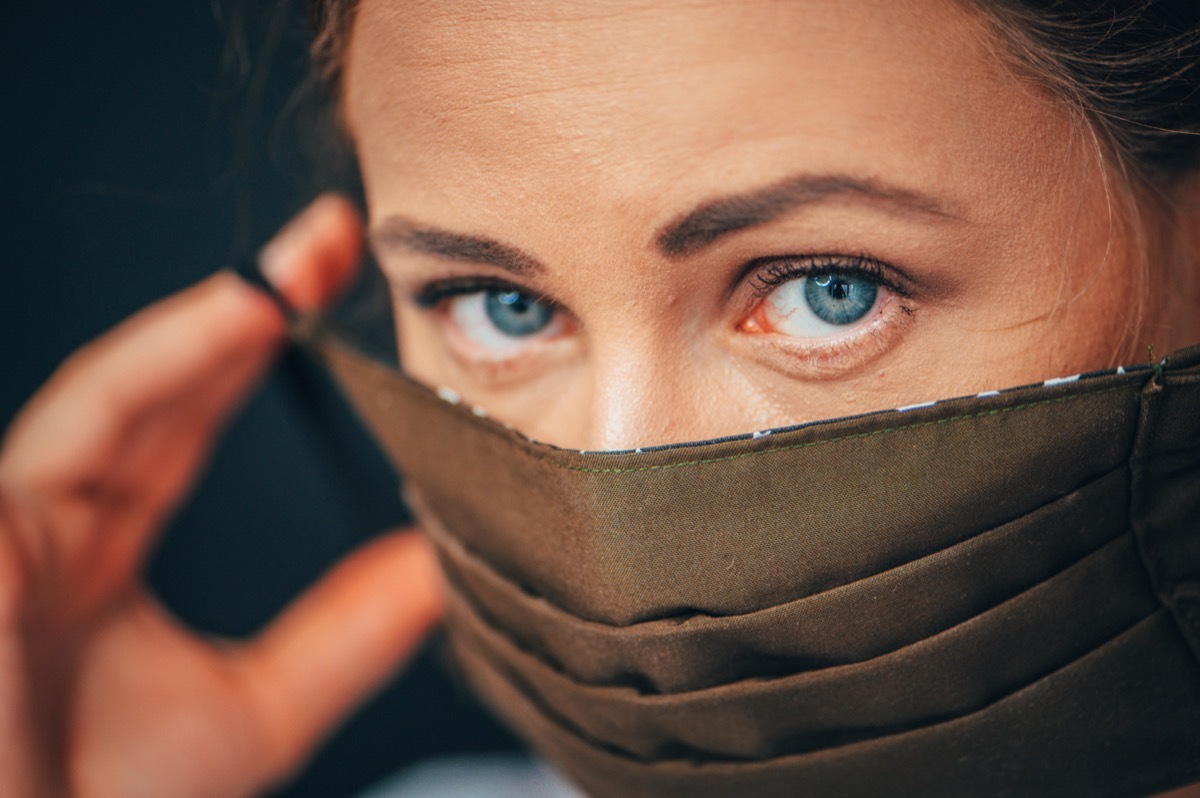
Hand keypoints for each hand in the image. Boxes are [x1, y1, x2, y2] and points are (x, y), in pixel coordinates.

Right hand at [0, 196, 443, 797]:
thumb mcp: (255, 711)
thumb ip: (346, 633)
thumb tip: (446, 564)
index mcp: (101, 544)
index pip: (185, 418)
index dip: (255, 346)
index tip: (338, 280)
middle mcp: (49, 519)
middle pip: (152, 383)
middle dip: (240, 302)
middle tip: (334, 236)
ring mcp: (6, 526)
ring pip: (104, 396)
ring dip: (194, 329)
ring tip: (287, 278)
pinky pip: (60, 444)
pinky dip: (141, 381)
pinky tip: (228, 328)